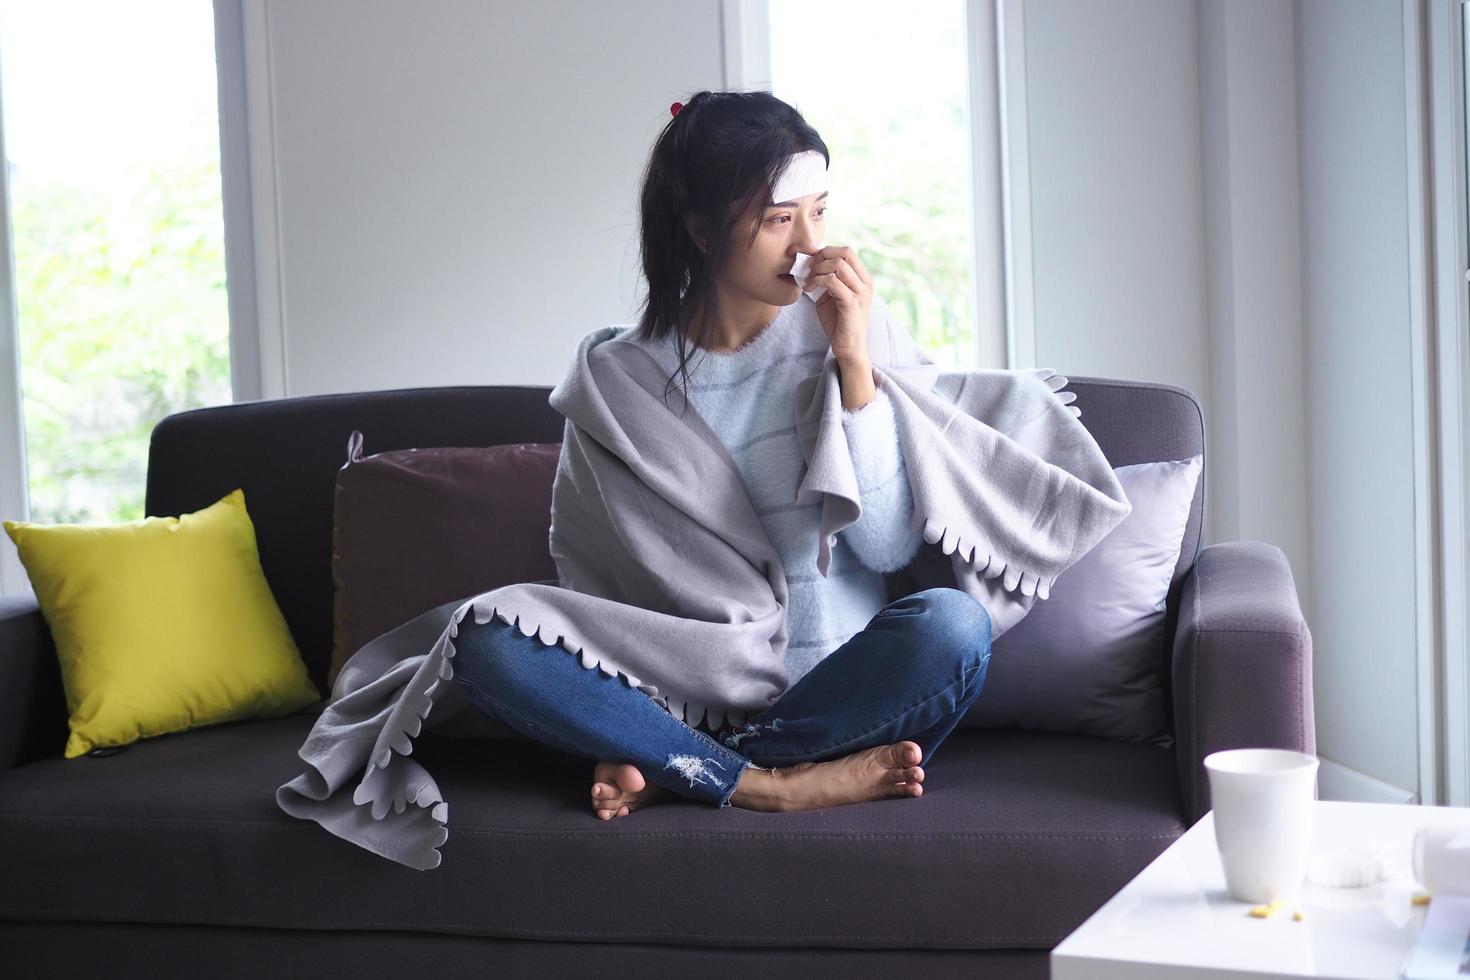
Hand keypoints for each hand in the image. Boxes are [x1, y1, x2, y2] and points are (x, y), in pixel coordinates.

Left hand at [801, 245, 872, 362]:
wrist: (848, 348)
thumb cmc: (838, 322)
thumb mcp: (832, 295)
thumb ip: (827, 279)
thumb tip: (810, 263)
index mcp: (863, 279)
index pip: (847, 251)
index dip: (827, 251)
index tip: (811, 263)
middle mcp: (865, 283)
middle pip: (846, 252)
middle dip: (822, 256)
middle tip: (808, 268)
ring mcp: (860, 293)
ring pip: (838, 265)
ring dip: (818, 270)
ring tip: (808, 282)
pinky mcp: (852, 304)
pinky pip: (833, 282)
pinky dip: (818, 281)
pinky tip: (809, 289)